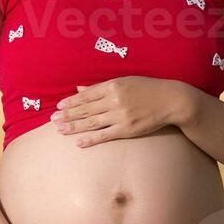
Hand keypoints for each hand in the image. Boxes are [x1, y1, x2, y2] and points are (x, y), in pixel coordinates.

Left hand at [49, 77, 191, 146]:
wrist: (171, 100)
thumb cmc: (147, 89)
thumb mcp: (124, 81)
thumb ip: (100, 86)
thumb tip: (79, 88)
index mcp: (113, 86)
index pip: (86, 96)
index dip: (71, 102)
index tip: (59, 107)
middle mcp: (114, 100)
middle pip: (85, 109)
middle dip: (67, 115)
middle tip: (53, 120)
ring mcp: (120, 116)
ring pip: (91, 122)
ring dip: (74, 127)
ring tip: (60, 130)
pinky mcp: (127, 129)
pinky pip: (104, 135)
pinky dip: (90, 139)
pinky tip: (79, 142)